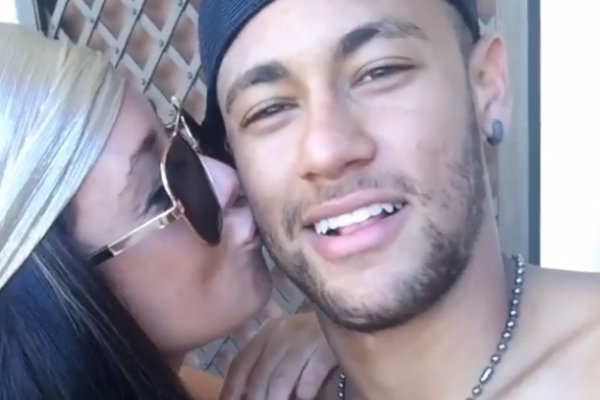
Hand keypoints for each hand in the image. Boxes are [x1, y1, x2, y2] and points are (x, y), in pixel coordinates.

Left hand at [219, 312, 336, 399]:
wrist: (352, 321)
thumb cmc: (314, 344)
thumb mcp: (285, 350)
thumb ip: (265, 367)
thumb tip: (241, 394)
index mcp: (268, 330)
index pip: (241, 362)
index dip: (231, 389)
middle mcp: (283, 331)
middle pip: (260, 376)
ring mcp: (305, 338)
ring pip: (280, 382)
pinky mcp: (326, 348)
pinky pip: (307, 381)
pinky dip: (305, 393)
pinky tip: (308, 394)